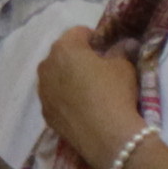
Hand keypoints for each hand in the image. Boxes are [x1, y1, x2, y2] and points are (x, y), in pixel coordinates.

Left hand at [35, 28, 145, 168]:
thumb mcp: (124, 66)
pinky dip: (64, 98)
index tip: (105, 49)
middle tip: (97, 69)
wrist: (106, 136)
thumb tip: (125, 44)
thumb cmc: (114, 93)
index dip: (94, 39)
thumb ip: (120, 51)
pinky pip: (55, 97)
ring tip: (88, 90)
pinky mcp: (45, 112)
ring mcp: (42, 91)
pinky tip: (81, 108)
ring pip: (55, 76)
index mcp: (64, 48)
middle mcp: (46, 66)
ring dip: (68, 78)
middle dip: (77, 58)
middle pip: (62, 54)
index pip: (79, 32)